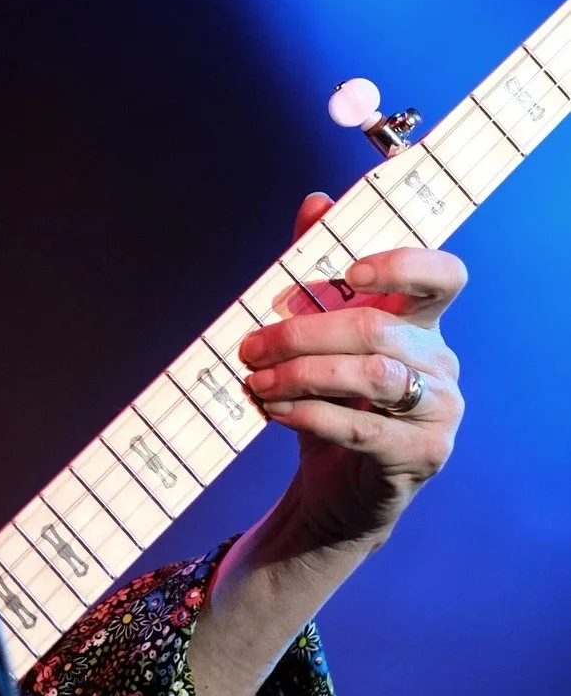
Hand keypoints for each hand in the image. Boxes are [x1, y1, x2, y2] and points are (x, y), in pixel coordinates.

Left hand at [238, 193, 465, 550]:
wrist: (333, 491)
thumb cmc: (329, 405)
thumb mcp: (318, 340)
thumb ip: (318, 275)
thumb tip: (317, 203)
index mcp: (422, 324)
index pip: (443, 276)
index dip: (403, 265)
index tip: (348, 272)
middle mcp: (439, 362)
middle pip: (379, 328)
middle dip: (304, 334)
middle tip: (251, 346)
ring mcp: (438, 411)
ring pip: (373, 375)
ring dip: (303, 374)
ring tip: (258, 382)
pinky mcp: (420, 455)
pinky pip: (362, 428)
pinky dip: (311, 415)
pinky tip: (275, 412)